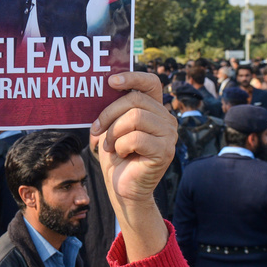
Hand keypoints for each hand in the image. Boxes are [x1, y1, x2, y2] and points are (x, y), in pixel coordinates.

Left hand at [90, 72, 175, 261]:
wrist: (122, 189)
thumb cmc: (117, 157)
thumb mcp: (113, 127)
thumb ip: (115, 108)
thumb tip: (105, 86)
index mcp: (155, 110)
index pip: (151, 83)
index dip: (132, 77)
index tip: (110, 81)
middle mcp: (167, 119)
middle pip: (135, 100)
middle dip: (109, 113)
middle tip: (96, 129)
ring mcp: (169, 135)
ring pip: (135, 117)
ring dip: (114, 132)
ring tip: (110, 145)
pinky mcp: (165, 151)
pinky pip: (136, 137)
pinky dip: (121, 146)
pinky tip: (122, 154)